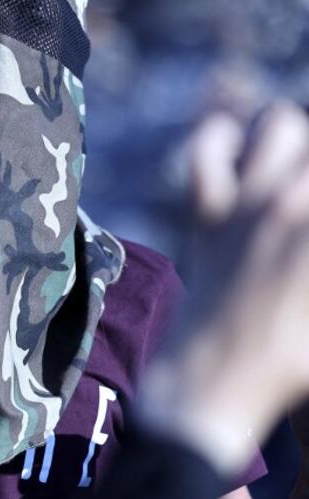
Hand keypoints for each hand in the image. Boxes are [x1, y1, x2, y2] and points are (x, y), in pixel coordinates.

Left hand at [141, 102, 308, 472]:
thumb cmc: (295, 360)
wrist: (217, 382)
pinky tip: (239, 151)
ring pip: (281, 124)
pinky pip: (208, 149)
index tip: (301, 235)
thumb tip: (301, 252)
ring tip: (297, 166)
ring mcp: (246, 201)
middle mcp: (291, 203)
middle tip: (299, 200)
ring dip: (294, 137)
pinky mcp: (207, 212)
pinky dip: (223, 139)